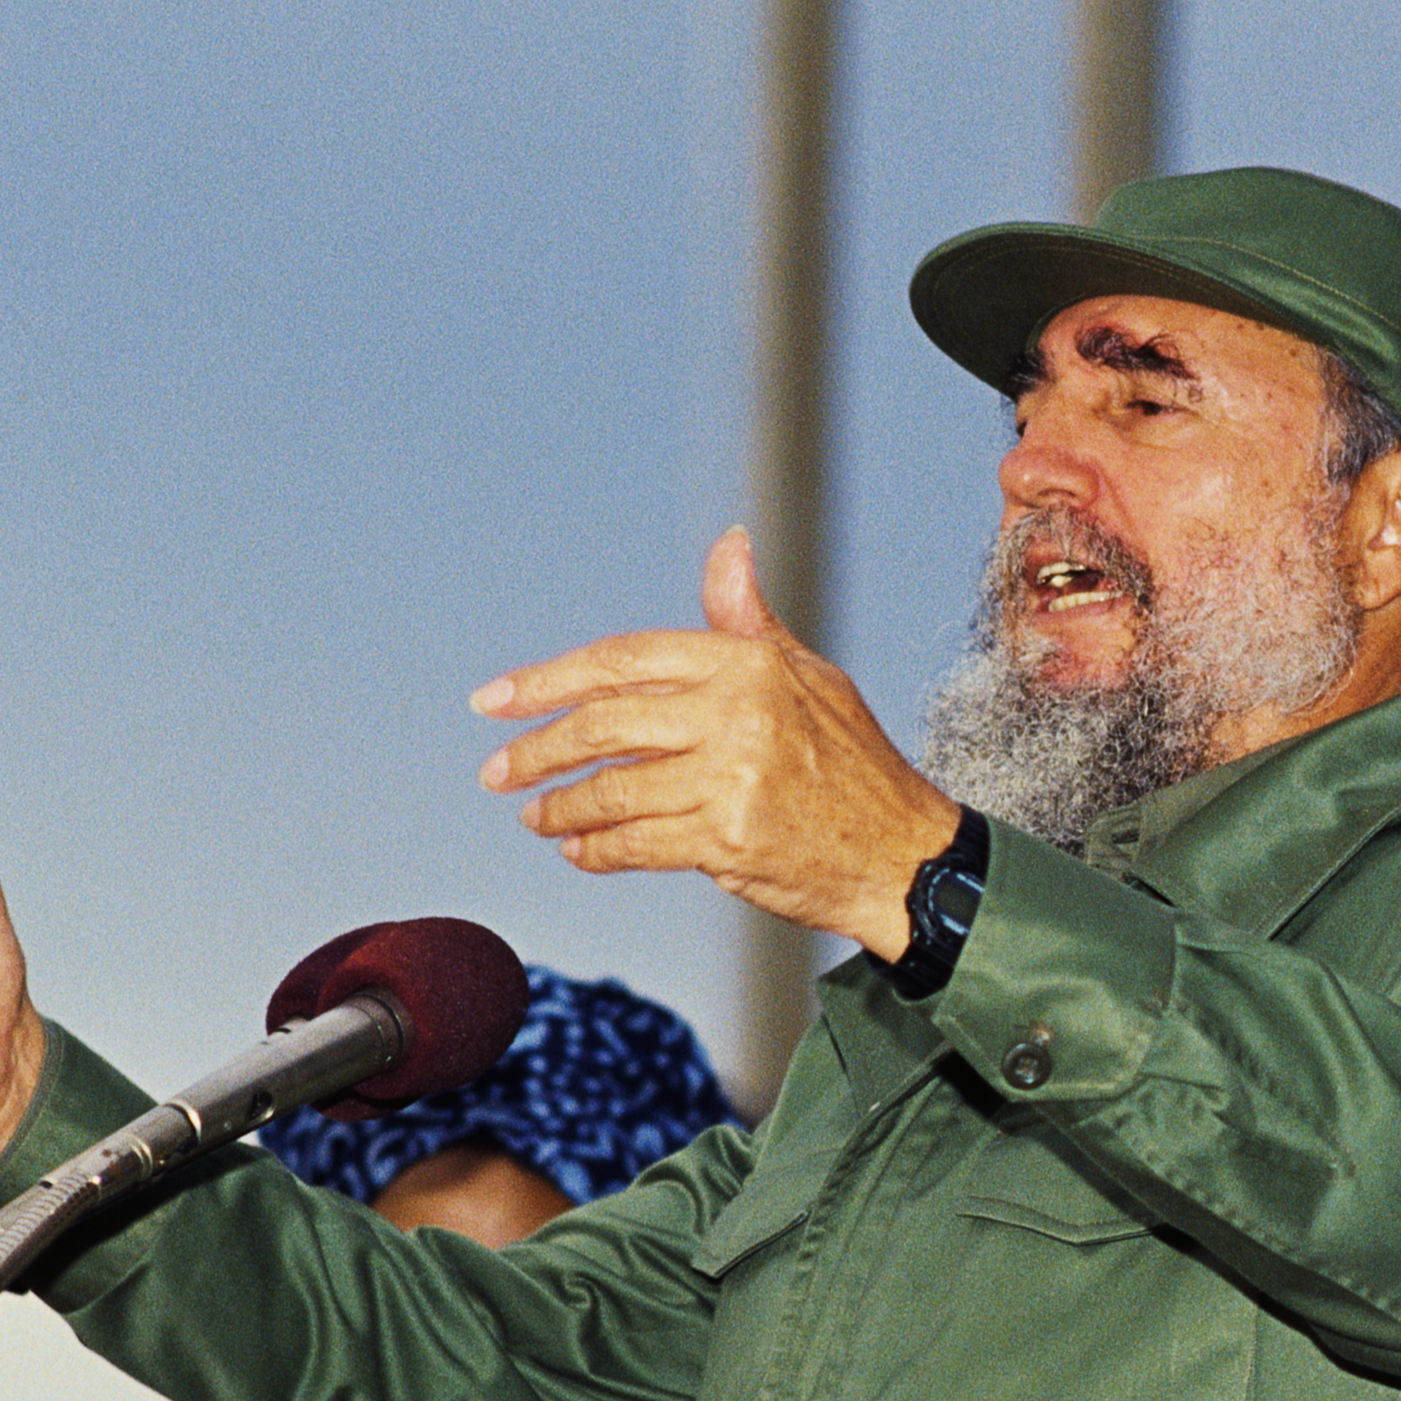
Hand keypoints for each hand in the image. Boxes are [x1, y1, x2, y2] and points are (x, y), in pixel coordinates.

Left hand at [473, 530, 960, 960]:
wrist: (905, 855)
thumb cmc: (852, 764)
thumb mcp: (806, 676)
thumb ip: (746, 621)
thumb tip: (729, 546)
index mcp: (747, 665)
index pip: (624, 660)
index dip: (549, 679)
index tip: (495, 700)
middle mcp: (738, 714)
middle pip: (605, 724)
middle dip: (538, 749)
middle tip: (497, 771)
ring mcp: (732, 779)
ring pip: (613, 790)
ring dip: (561, 807)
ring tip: (536, 816)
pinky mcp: (728, 841)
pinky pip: (636, 844)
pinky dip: (597, 850)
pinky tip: (578, 850)